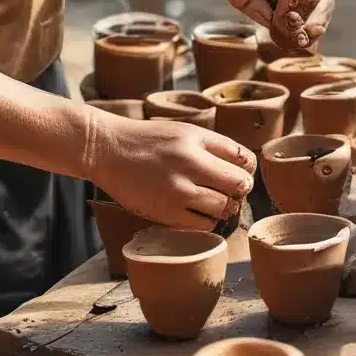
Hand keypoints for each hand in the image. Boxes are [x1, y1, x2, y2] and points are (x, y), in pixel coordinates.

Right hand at [86, 113, 256, 230]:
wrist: (108, 149)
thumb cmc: (147, 141)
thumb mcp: (183, 132)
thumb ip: (211, 147)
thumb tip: (242, 170)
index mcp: (198, 137)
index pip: (244, 158)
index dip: (247, 170)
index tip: (239, 174)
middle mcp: (191, 161)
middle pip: (240, 184)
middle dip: (240, 190)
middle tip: (231, 192)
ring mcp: (179, 187)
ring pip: (224, 207)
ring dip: (224, 208)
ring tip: (213, 203)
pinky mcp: (167, 211)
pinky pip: (204, 224)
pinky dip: (207, 221)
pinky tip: (197, 213)